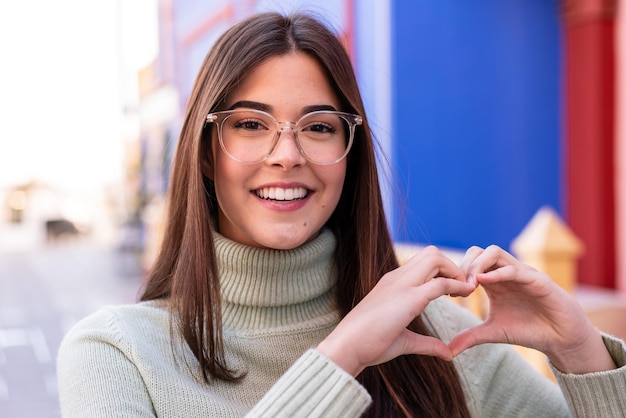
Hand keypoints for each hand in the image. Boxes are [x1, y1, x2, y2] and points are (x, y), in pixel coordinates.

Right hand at [317, 246, 475, 376]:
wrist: (348, 346)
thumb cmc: (369, 344)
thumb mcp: (404, 341)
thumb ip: (426, 344)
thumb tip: (447, 352)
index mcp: (393, 284)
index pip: (423, 263)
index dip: (443, 272)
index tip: (455, 290)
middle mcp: (397, 278)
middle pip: (431, 253)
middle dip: (452, 265)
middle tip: (461, 288)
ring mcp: (402, 285)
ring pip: (435, 258)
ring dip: (454, 271)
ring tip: (464, 290)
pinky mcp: (409, 298)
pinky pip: (440, 283)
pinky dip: (457, 285)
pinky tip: (467, 294)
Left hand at [448, 245, 615, 373]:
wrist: (561, 339)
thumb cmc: (528, 330)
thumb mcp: (493, 332)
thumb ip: (471, 337)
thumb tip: (448, 351)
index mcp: (493, 280)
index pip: (470, 261)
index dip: (456, 273)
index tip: (448, 293)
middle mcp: (505, 272)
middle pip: (478, 251)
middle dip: (463, 266)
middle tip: (458, 289)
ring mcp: (521, 273)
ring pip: (494, 252)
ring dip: (477, 265)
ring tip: (469, 286)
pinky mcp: (537, 280)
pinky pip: (515, 269)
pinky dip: (497, 273)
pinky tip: (483, 283)